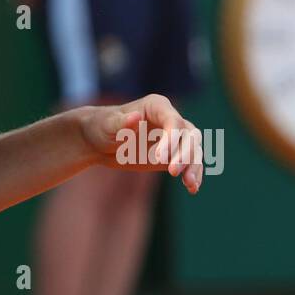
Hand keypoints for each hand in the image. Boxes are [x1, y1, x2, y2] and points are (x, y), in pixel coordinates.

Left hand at [79, 94, 204, 193]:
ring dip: (194, 166)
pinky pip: (190, 163)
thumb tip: (136, 117)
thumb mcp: (108, 125)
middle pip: (189, 135)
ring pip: (194, 150)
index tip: (159, 158)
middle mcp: (170, 119)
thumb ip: (121, 122)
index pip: (173, 121)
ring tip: (189, 184)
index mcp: (157, 106)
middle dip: (185, 153)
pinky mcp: (174, 154)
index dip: (171, 139)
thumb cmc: (102, 126)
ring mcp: (175, 137)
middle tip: (172, 172)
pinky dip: (193, 174)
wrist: (100, 141)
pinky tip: (192, 188)